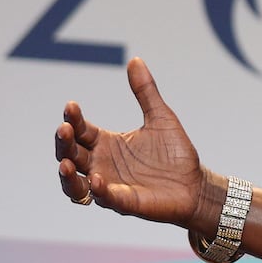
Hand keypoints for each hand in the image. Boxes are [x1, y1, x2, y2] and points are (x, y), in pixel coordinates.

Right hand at [55, 57, 208, 226]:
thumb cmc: (176, 154)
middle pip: (71, 154)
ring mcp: (110, 185)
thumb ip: (146, 92)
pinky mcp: (124, 202)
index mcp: (106, 143)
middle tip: (64, 128)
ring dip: (67, 175)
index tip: (71, 105)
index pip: (81, 130)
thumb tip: (135, 60)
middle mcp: (102, 164)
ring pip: (75, 183)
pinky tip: (98, 180)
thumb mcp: (161, 118)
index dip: (73, 119)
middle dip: (64, 143)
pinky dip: (98, 191)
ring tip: (65, 163)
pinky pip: (104, 199)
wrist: (197, 184)